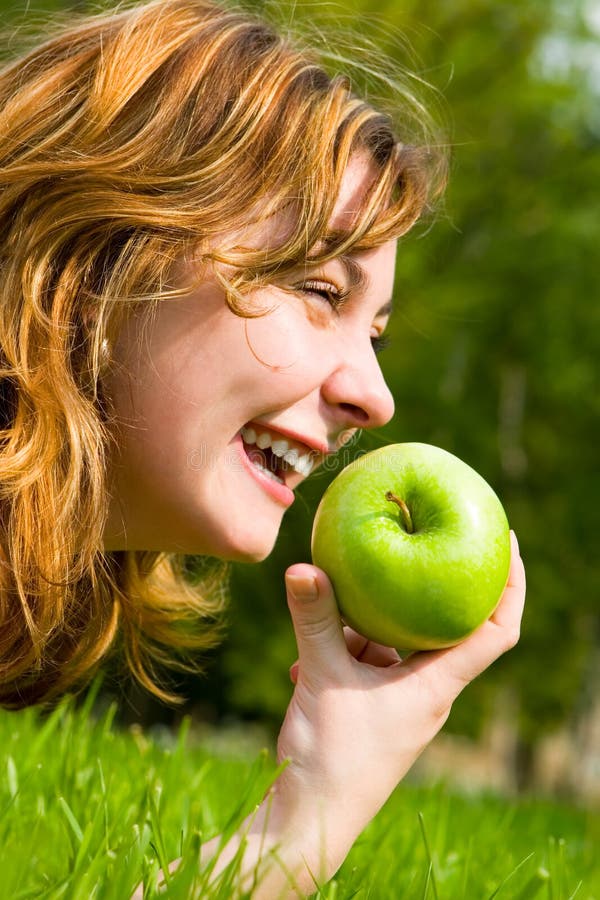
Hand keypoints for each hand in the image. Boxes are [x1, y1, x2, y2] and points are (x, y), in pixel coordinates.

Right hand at [132, 534, 524, 898]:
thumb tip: (302, 565)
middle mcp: (426, 691)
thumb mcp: (323, 676)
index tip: (507, 540)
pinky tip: (301, 660)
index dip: (512, 584)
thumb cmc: (332, 756)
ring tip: (325, 610)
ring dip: (362, 627)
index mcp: (436, 685)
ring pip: (393, 645)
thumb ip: (315, 619)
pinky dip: (340, 653)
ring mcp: (398, 702)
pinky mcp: (371, 711)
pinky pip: (364, 666)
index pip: (496, 630)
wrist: (309, 820)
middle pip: (443, 628)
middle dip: (429, 589)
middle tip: (415, 544)